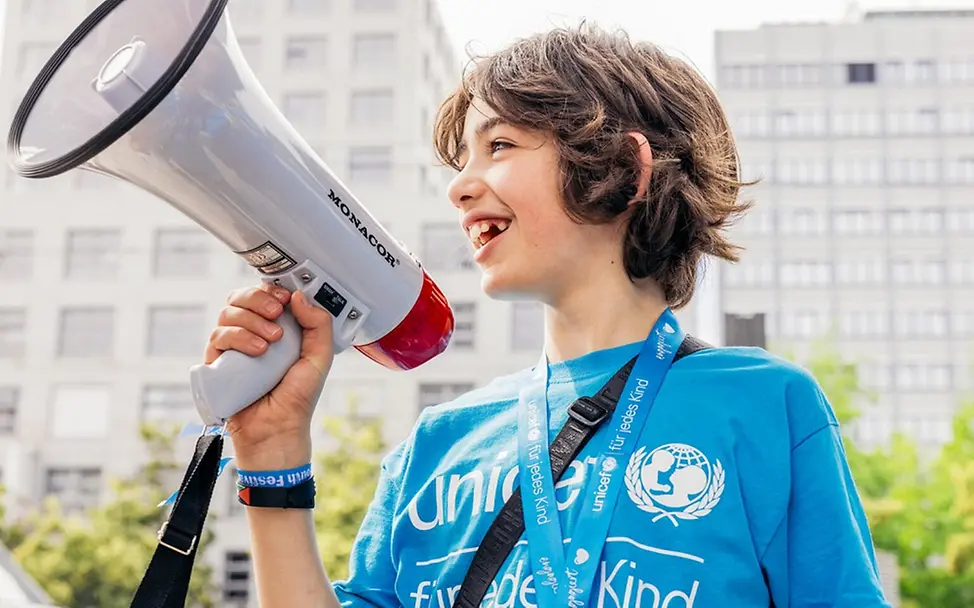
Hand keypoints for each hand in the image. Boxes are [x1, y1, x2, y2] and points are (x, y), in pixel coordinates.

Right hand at [204, 283, 334, 468]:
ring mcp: (233, 347)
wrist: (277, 430)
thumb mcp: (319, 358)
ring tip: (271, 341)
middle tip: (276, 313)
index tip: (284, 297)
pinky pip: (217, 337)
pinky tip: (257, 350)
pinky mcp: (217, 363)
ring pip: (228, 313)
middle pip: (241, 297)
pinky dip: (237, 337)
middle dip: (258, 298)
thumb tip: (298, 295)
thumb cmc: (298, 397)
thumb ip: (318, 324)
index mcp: (276, 328)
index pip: (265, 295)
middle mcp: (252, 333)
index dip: (271, 290)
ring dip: (250, 320)